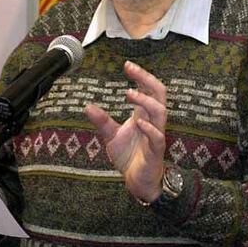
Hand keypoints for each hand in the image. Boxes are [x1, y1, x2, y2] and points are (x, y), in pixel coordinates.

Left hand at [84, 60, 166, 202]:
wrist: (137, 181)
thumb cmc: (129, 156)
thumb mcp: (111, 136)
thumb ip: (102, 121)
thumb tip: (87, 106)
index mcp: (143, 115)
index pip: (148, 89)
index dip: (140, 76)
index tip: (127, 65)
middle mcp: (152, 121)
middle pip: (158, 94)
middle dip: (146, 79)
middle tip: (131, 69)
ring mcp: (156, 135)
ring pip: (160, 112)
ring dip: (146, 101)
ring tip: (130, 93)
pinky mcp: (155, 151)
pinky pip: (157, 137)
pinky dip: (149, 128)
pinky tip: (139, 122)